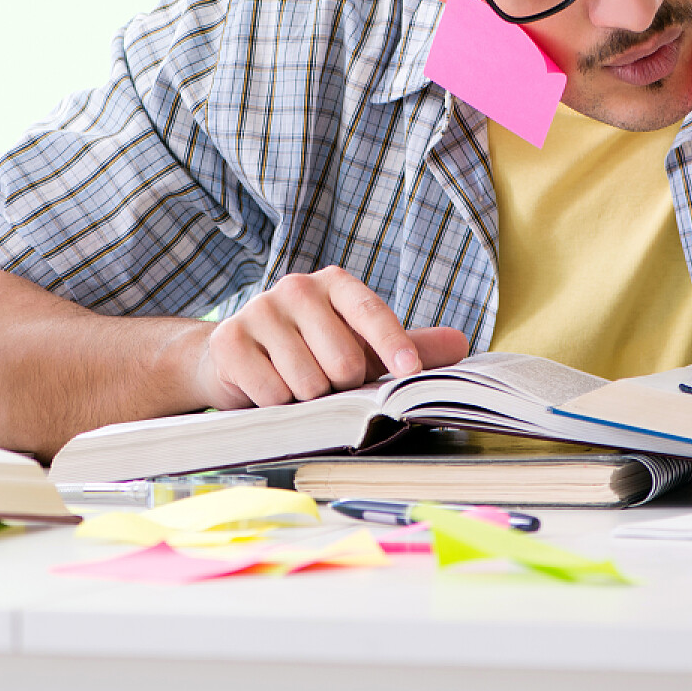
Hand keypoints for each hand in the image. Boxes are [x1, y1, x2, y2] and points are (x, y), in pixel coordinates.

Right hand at [192, 266, 469, 409]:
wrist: (233, 358)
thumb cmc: (309, 350)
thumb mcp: (357, 345)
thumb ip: (405, 346)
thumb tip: (461, 344)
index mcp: (335, 284)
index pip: (371, 312)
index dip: (393, 344)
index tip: (410, 371)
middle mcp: (296, 288)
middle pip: (343, 361)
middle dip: (341, 386)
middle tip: (327, 381)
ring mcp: (259, 311)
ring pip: (308, 383)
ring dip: (308, 400)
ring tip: (295, 386)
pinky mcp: (230, 341)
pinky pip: (272, 394)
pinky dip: (277, 406)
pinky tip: (268, 389)